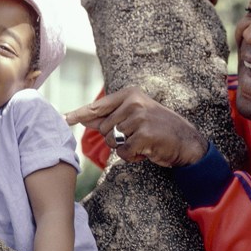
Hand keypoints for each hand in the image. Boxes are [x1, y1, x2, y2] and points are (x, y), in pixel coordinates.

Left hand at [65, 86, 208, 167]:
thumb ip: (109, 116)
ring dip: (124, 148)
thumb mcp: (134, 116)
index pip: (99, 106)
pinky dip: (131, 156)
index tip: (65, 118)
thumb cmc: (157, 128)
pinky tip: (145, 150)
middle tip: (137, 136)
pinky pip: (123, 152)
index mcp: (130, 94)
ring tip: (142, 142)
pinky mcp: (143, 135)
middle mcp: (133, 103)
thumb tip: (82, 118)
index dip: (80, 114)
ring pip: (112, 141)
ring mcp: (139, 118)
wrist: (185, 140)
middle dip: (116, 138)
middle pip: (104, 129)